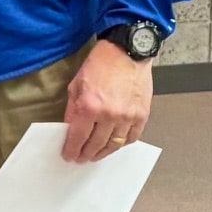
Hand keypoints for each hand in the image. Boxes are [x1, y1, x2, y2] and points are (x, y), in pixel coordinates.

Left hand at [63, 40, 152, 162]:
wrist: (127, 53)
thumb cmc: (100, 65)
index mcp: (89, 107)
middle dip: (86, 154)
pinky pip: (132, 137)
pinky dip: (123, 144)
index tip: (69, 156)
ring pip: (115, 144)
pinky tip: (115, 145)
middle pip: (96, 144)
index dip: (72, 149)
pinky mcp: (142, 115)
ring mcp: (128, 116)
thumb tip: (70, 128)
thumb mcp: (76, 86)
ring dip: (103, 153)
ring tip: (96, 156)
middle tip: (81, 159)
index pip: (78, 137)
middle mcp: (109, 115)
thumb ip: (72, 109)